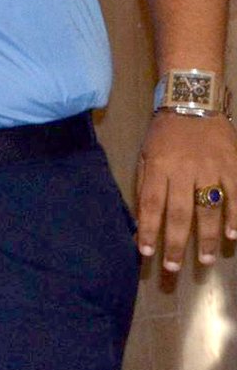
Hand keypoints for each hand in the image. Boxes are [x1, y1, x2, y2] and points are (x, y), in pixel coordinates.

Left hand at [135, 111, 236, 272]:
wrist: (193, 100)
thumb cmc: (164, 132)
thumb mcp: (145, 153)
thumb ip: (146, 184)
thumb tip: (142, 219)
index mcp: (158, 166)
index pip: (150, 204)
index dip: (149, 230)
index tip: (146, 253)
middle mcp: (183, 170)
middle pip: (179, 213)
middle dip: (176, 243)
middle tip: (173, 269)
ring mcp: (211, 169)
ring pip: (209, 209)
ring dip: (208, 237)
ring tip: (205, 260)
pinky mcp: (232, 165)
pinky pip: (236, 195)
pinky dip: (235, 217)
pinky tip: (234, 236)